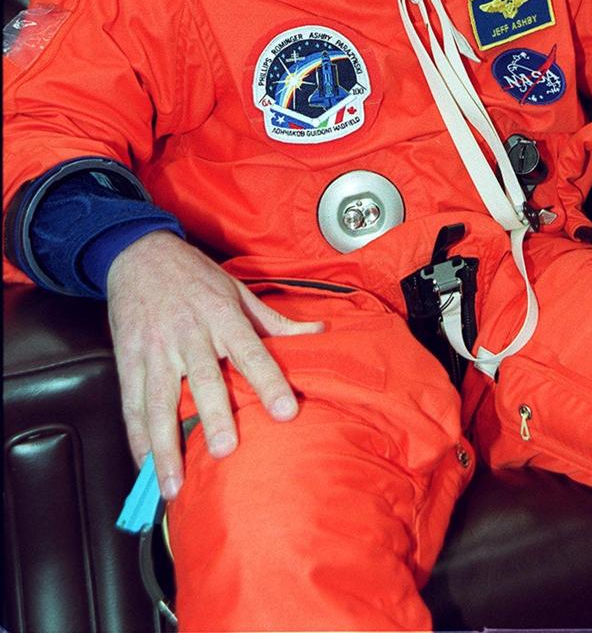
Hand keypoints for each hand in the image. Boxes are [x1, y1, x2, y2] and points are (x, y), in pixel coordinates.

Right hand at [106, 231, 323, 500]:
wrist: (138, 253)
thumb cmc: (194, 274)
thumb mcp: (237, 288)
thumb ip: (274, 320)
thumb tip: (318, 334)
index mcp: (221, 314)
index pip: (251, 350)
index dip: (269, 380)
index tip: (285, 411)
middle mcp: (189, 333)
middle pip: (204, 378)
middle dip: (214, 414)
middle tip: (225, 450)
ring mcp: (155, 349)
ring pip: (159, 400)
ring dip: (166, 444)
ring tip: (174, 484)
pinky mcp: (128, 359)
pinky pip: (132, 403)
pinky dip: (137, 437)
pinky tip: (145, 467)